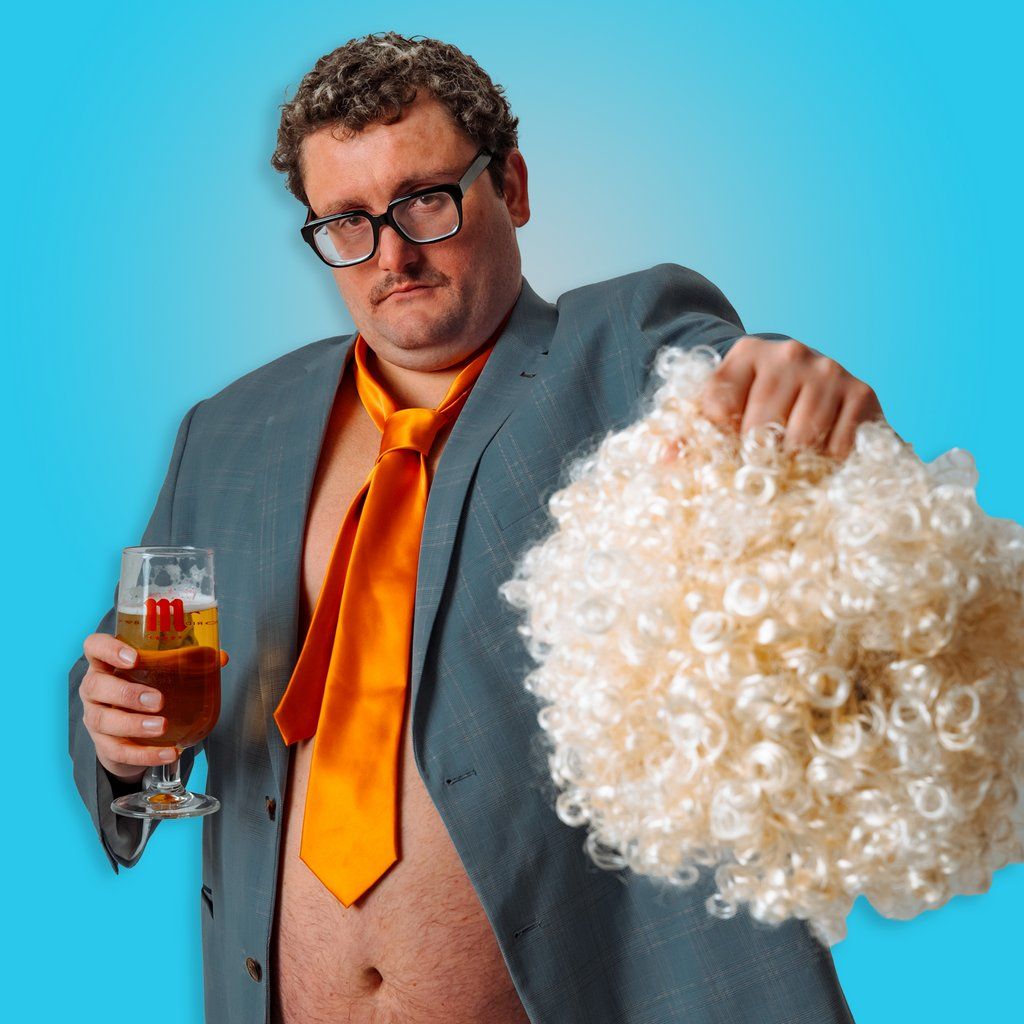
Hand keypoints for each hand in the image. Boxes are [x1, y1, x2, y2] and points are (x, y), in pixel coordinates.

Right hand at [79, 633, 228, 784]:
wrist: (127, 732)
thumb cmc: (143, 689)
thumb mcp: (158, 673)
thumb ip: (187, 662)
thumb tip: (220, 657)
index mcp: (106, 664)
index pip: (94, 647)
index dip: (108, 649)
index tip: (134, 658)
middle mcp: (94, 689)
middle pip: (96, 687)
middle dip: (127, 694)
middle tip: (158, 700)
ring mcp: (94, 717)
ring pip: (104, 720)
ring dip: (134, 724)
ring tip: (163, 727)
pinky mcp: (103, 744)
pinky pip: (119, 751)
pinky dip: (145, 755)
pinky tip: (168, 753)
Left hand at [698, 337, 886, 458]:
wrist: (809, 388)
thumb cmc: (755, 406)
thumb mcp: (715, 413)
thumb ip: (684, 434)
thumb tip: (665, 460)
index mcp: (746, 353)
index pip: (720, 406)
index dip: (719, 439)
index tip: (726, 449)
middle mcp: (789, 353)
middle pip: (760, 426)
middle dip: (755, 458)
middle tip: (758, 470)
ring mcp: (829, 369)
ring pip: (801, 439)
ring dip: (792, 462)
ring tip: (787, 464)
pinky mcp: (862, 392)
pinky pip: (839, 445)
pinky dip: (827, 462)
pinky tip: (819, 457)